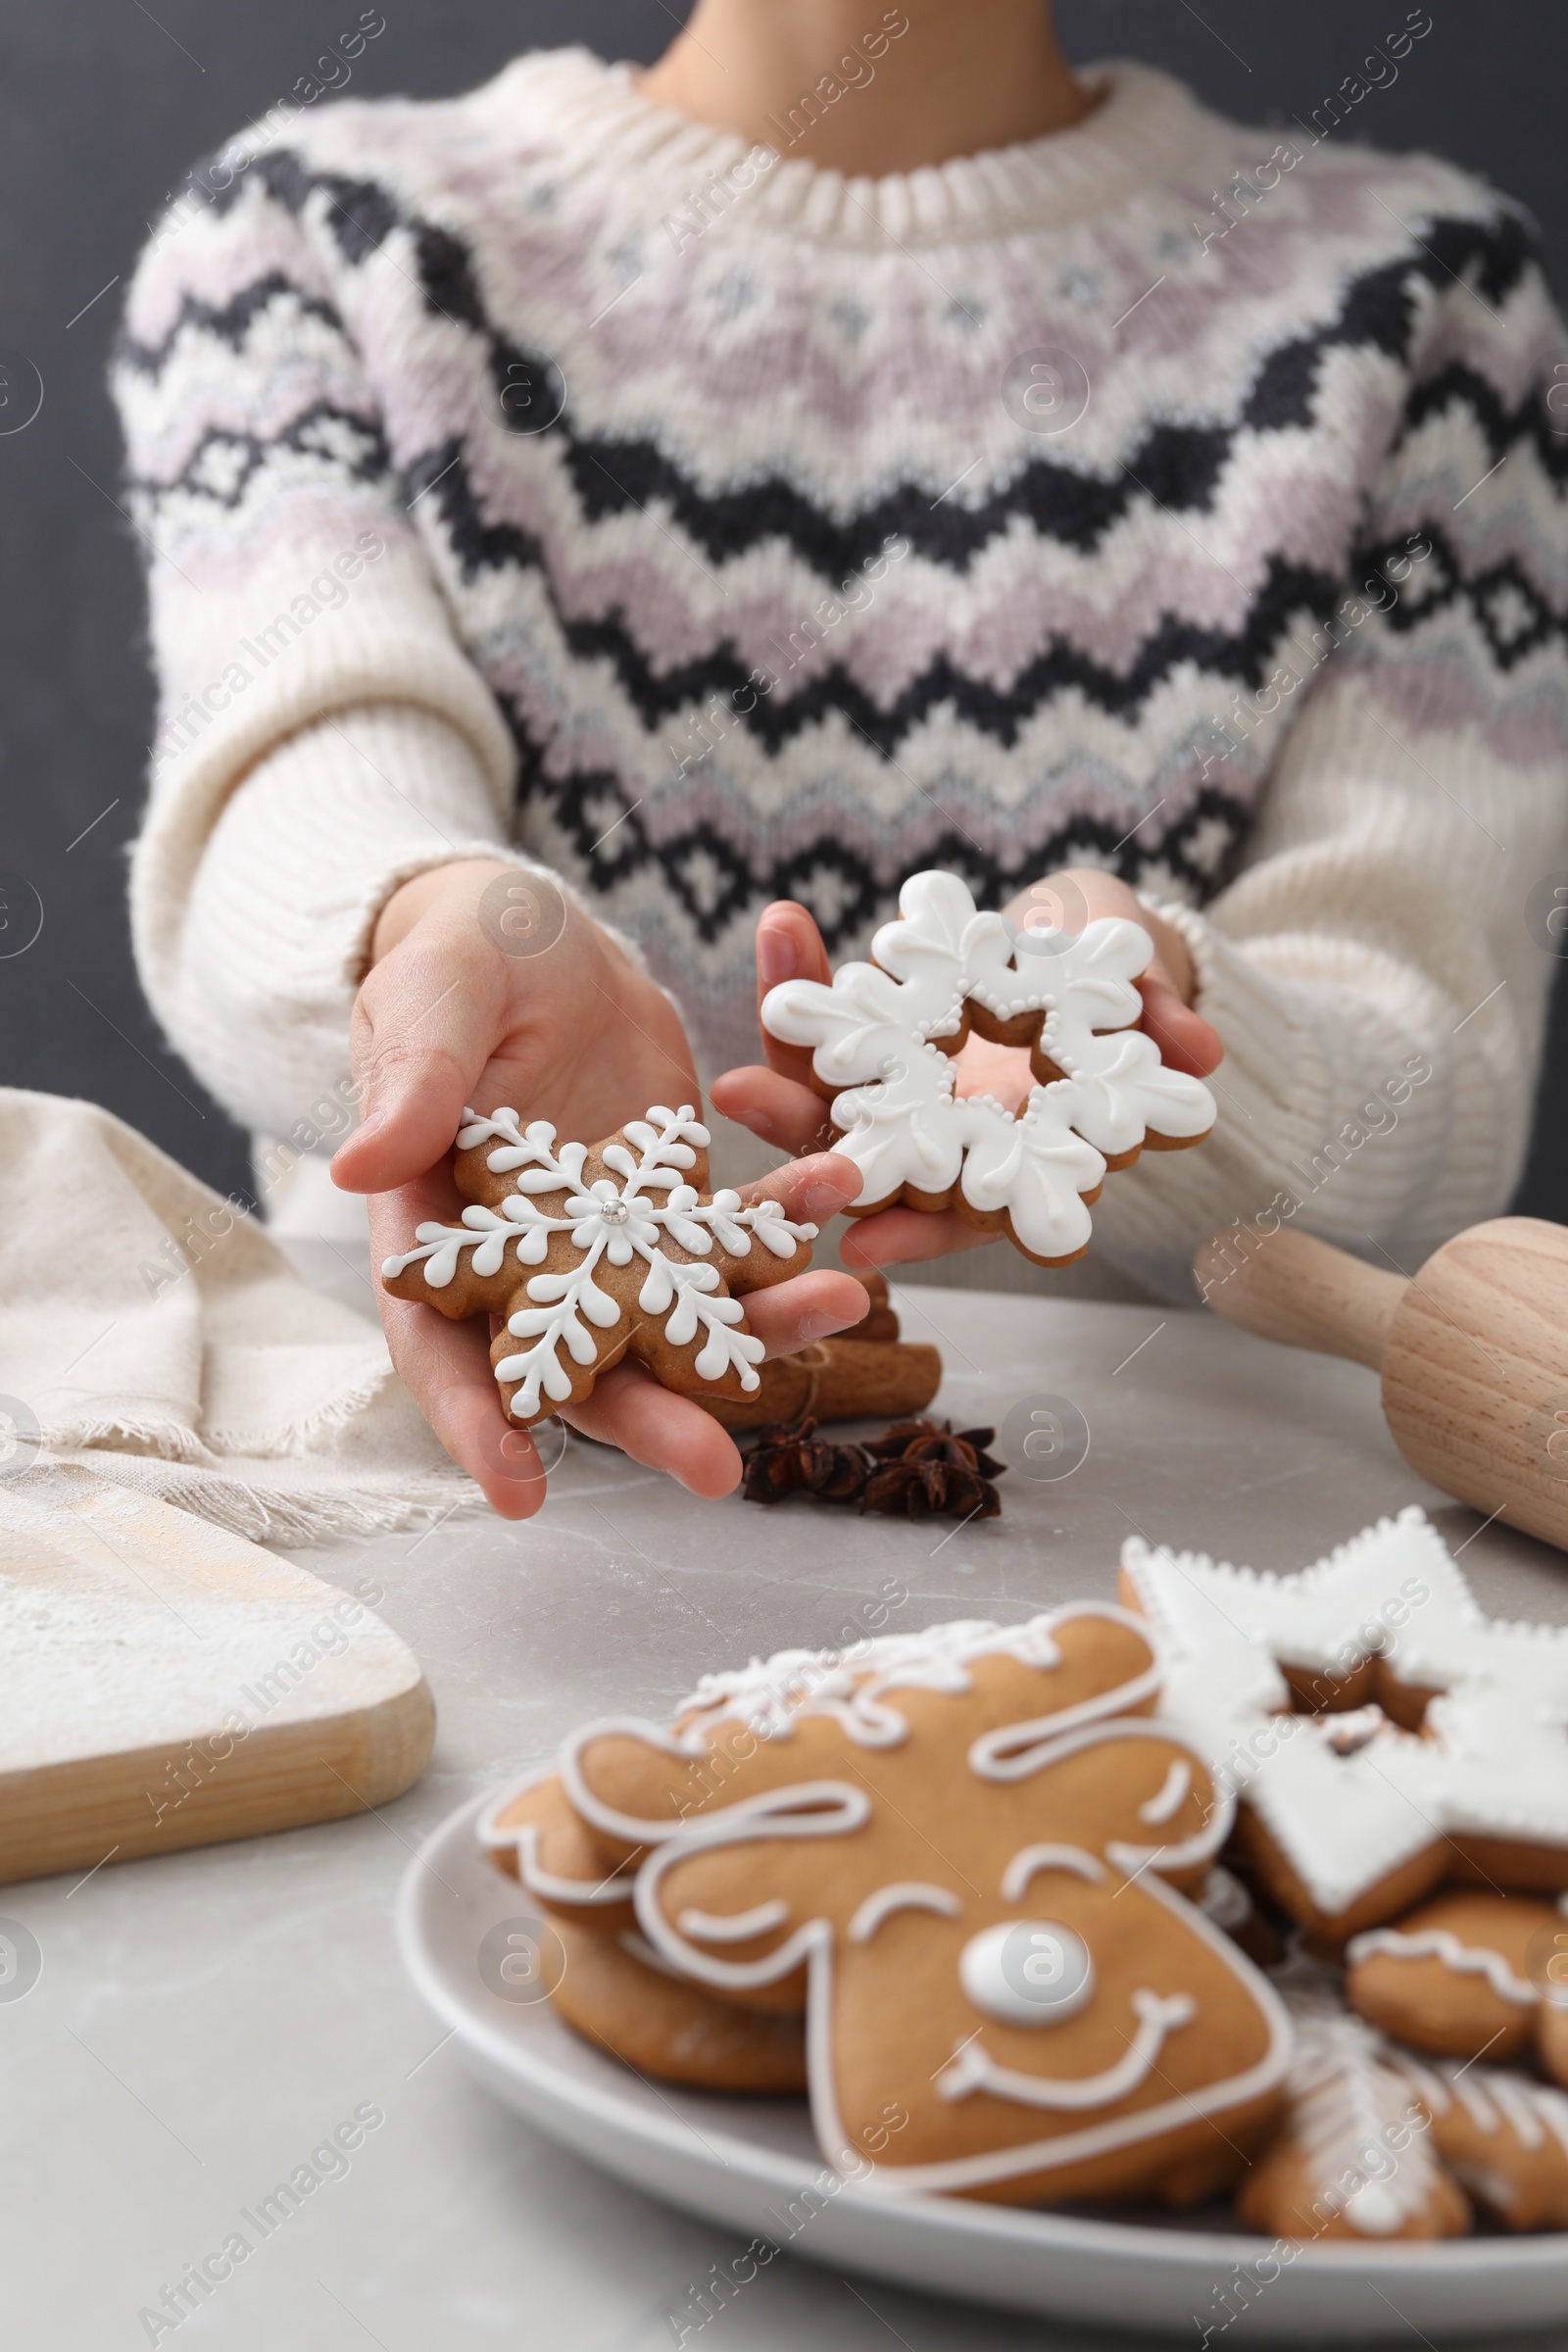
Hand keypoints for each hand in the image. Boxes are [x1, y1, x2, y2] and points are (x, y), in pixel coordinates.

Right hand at [332, 860, 867, 1514]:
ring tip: (840, 1306)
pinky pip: (737, 1234)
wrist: (533, 934)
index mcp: (436, 1234)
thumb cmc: (455, 959)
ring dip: (755, 1330)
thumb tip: (355, 1168)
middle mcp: (526, 1265)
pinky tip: (842, 1191)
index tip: (520, 1490)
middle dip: (649, 1421)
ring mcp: (611, 1243)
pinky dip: (789, 1224)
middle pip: (581, 1367)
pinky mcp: (676, 1203)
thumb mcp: (433, 997)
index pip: (440, 1346)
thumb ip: (409, 1080)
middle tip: (719, 1472)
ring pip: (679, 1318)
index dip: (477, 1421)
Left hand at [709, 869, 1223, 1271]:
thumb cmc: (1131, 986)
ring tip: (744, 1014)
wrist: (1098, 944)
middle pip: (866, 1159)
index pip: (963, 1215)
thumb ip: (1163, 1022)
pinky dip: (808, 973)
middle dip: (802, 1136)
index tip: (865, 1241)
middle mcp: (947, 1136)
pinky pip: (831, 1012)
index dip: (921, 1231)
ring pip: (830, 1093)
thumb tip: (1202, 1053)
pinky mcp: (875, 1031)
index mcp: (1015, 1158)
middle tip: (738, 1098)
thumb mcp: (1151, 996)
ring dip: (778, 1059)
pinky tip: (782, 922)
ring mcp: (903, 1087)